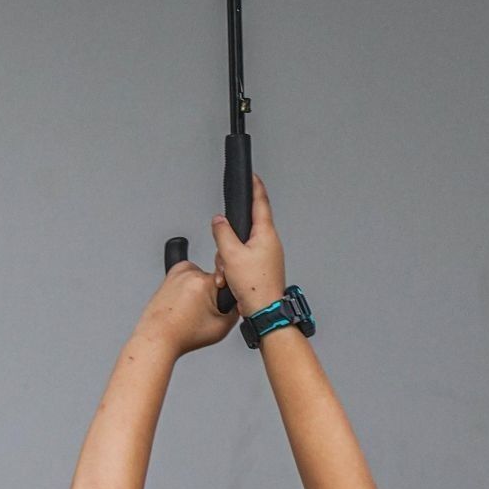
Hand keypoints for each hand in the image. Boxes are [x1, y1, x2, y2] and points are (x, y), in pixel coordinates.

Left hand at [136, 253, 237, 357]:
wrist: (158, 337)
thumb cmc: (182, 335)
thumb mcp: (221, 328)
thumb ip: (236, 312)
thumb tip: (238, 302)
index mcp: (204, 282)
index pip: (228, 282)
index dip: (227, 297)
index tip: (220, 307)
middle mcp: (190, 272)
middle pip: (214, 279)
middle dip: (213, 293)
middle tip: (204, 311)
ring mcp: (177, 272)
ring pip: (201, 277)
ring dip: (201, 288)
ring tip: (192, 308)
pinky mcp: (169, 275)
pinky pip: (187, 275)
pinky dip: (188, 285)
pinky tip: (185, 301)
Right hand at [212, 175, 286, 319]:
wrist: (265, 312)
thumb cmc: (255, 286)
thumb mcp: (231, 255)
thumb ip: (222, 233)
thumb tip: (219, 220)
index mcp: (266, 234)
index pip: (260, 203)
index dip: (255, 187)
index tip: (253, 176)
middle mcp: (269, 243)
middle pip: (244, 229)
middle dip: (227, 240)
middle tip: (223, 254)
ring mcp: (267, 256)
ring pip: (240, 247)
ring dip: (227, 258)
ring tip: (228, 273)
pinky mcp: (261, 268)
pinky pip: (242, 261)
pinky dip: (232, 268)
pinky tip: (229, 279)